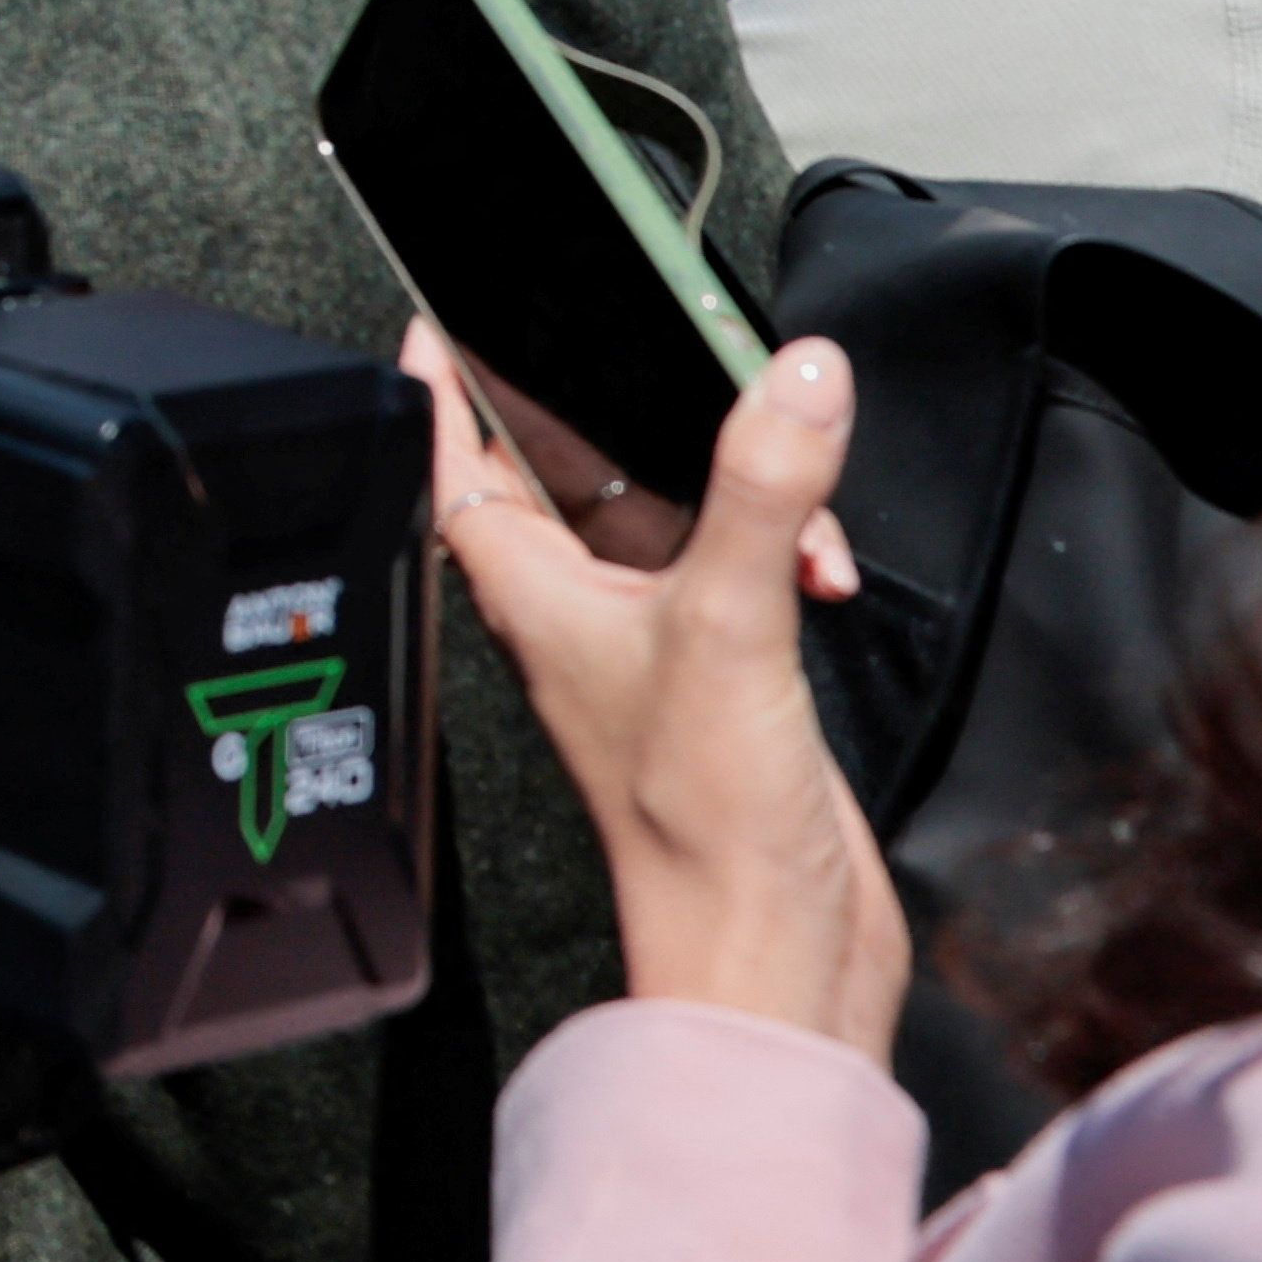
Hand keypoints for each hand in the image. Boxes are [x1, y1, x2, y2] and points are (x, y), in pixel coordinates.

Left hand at [411, 319, 907, 1054]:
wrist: (771, 946)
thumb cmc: (699, 825)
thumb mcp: (725, 618)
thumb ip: (760, 488)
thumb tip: (797, 379)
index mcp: (529, 589)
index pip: (454, 460)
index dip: (443, 385)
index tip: (438, 315)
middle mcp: (578, 608)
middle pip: (572, 470)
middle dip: (631, 414)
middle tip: (679, 360)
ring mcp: (650, 639)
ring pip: (669, 512)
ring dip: (741, 489)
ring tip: (798, 512)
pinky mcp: (723, 670)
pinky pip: (736, 564)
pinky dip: (785, 545)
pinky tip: (823, 567)